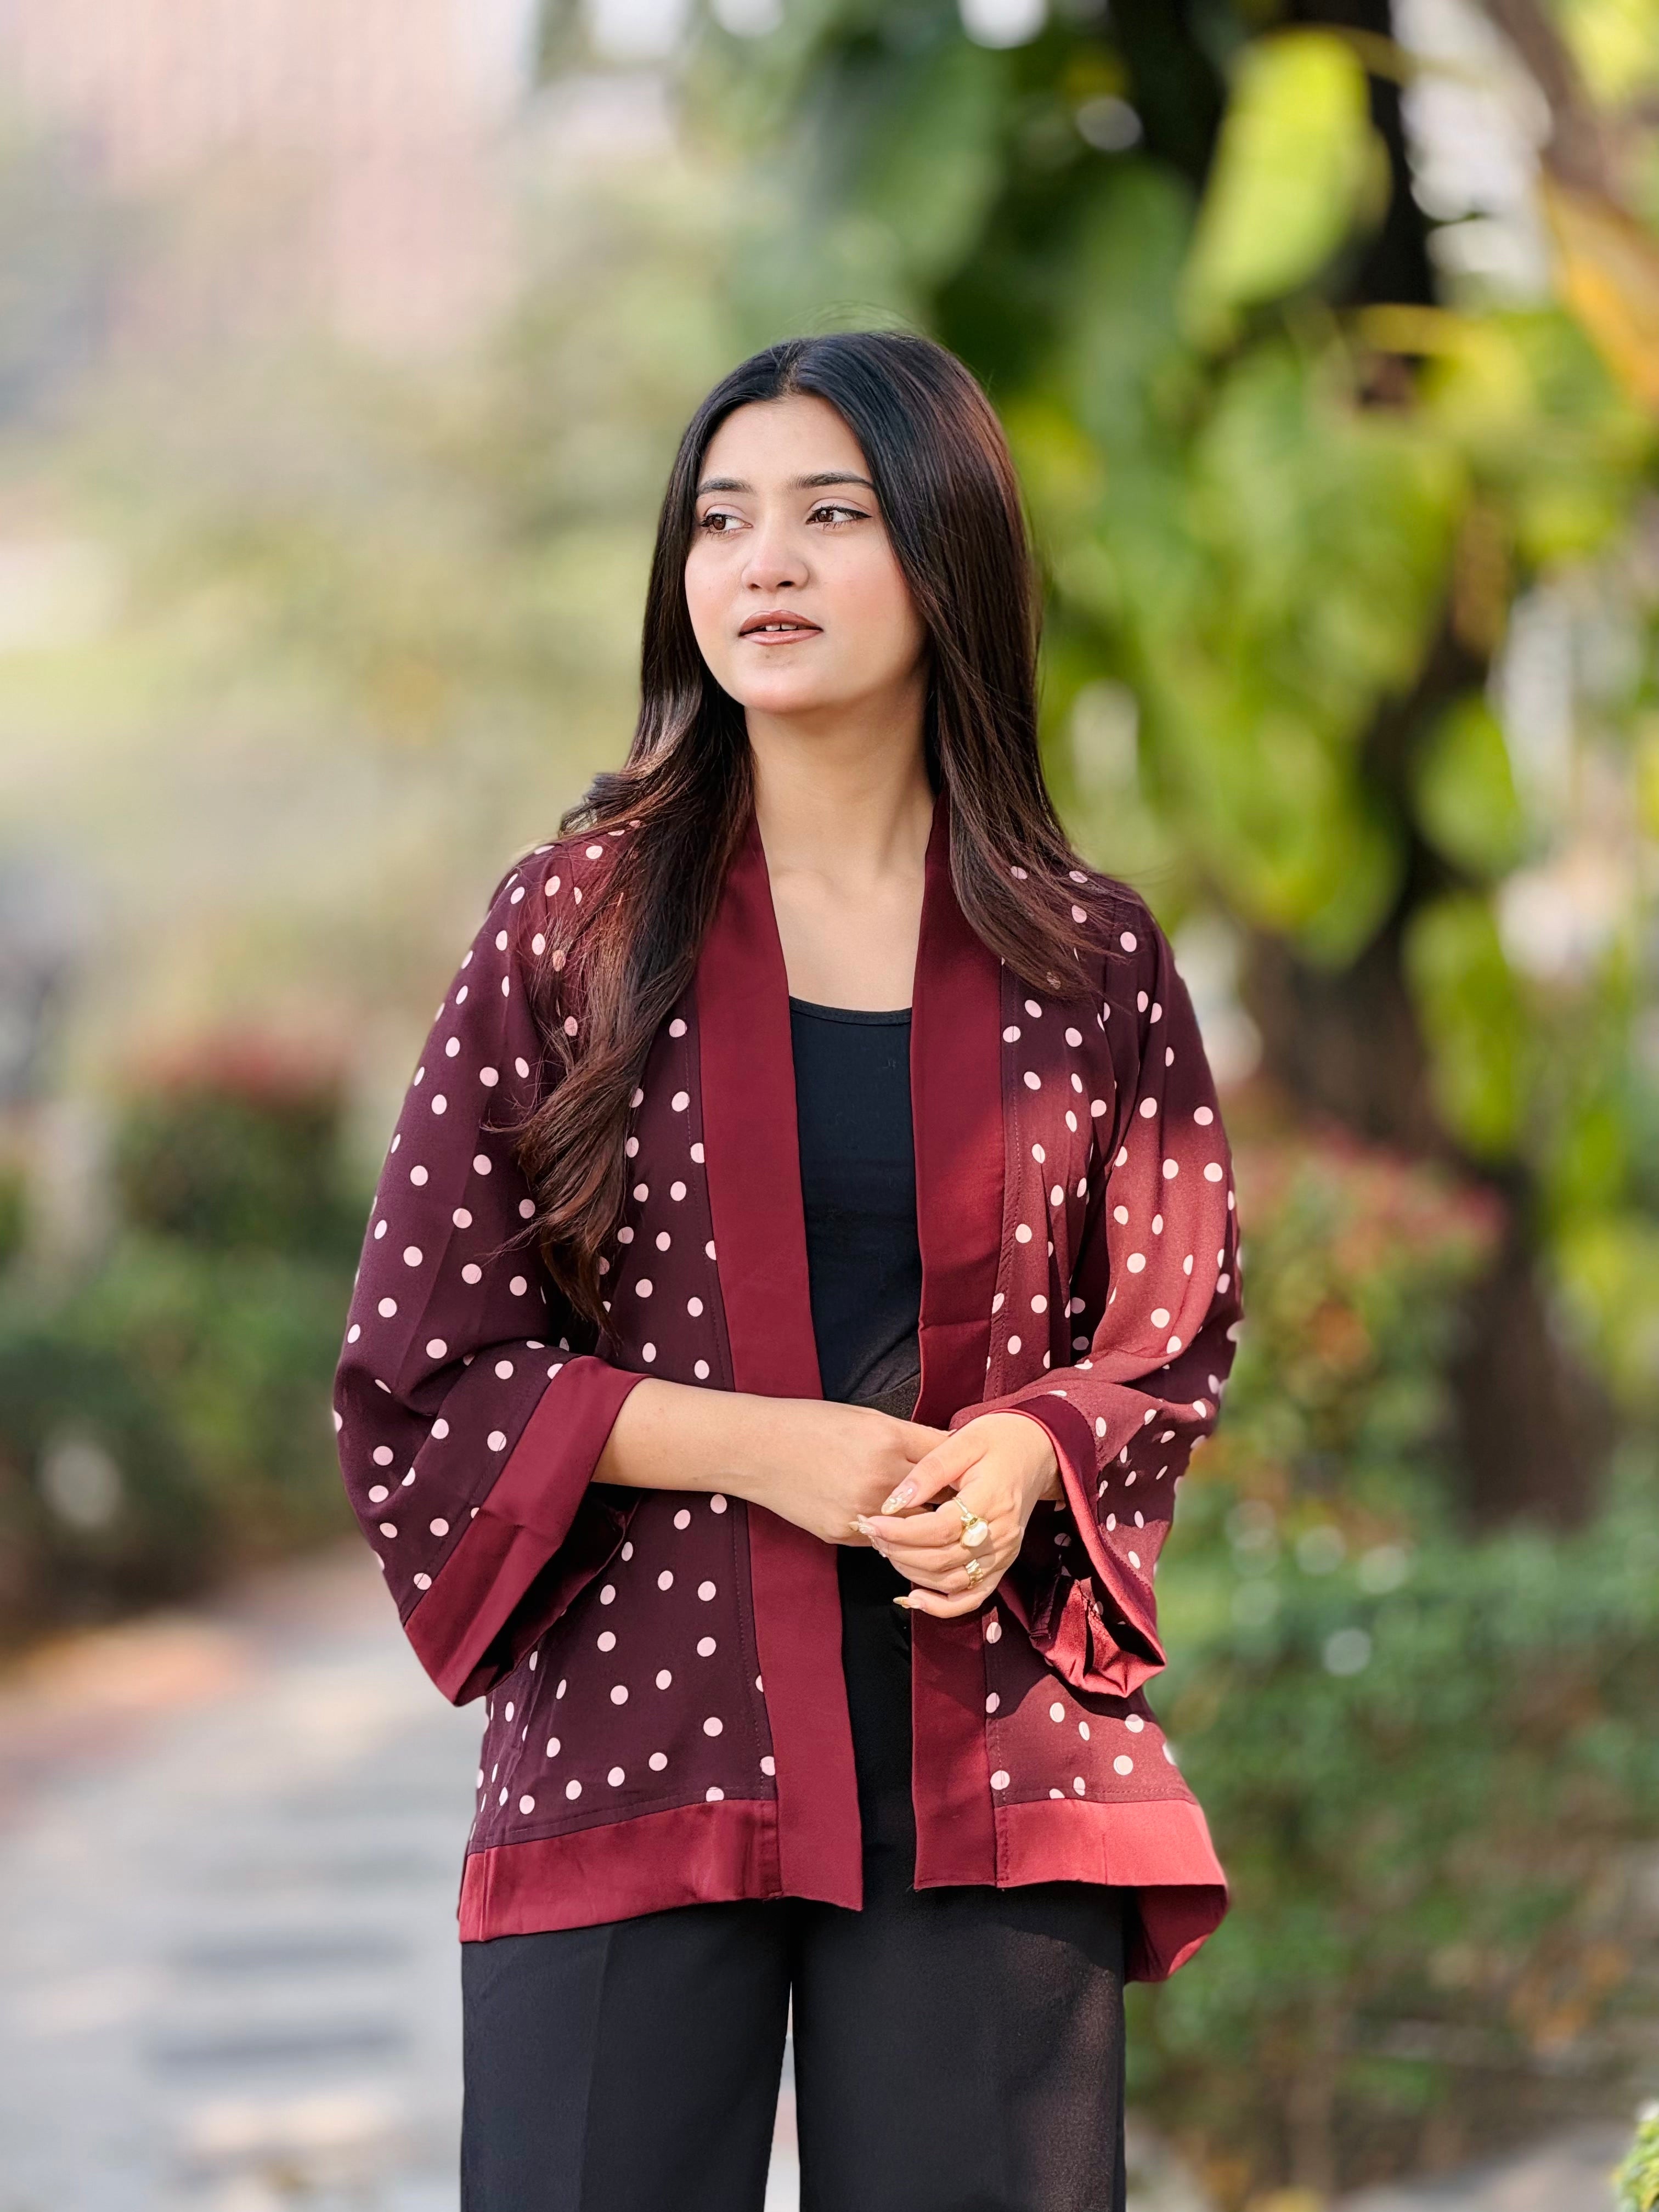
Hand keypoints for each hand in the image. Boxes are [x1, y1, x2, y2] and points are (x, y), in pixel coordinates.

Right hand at [741, 1398, 949, 1546]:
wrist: (756, 1449)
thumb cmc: (810, 1424)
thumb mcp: (865, 1417)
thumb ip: (908, 1436)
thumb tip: (947, 1451)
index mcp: (889, 1440)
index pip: (946, 1461)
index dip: (962, 1470)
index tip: (974, 1475)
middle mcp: (881, 1477)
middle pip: (938, 1500)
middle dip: (951, 1503)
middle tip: (964, 1505)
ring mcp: (862, 1510)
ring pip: (914, 1528)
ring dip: (923, 1525)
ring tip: (932, 1523)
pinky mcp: (843, 1534)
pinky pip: (881, 1540)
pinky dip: (889, 1534)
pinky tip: (887, 1525)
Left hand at [853, 1411, 1062, 1617]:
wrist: (1038, 1450)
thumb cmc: (999, 1440)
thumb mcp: (963, 1441)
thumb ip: (929, 1471)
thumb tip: (895, 1501)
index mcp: (991, 1499)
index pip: (940, 1528)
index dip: (902, 1531)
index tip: (872, 1521)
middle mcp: (1001, 1534)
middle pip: (943, 1559)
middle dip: (900, 1550)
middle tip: (872, 1533)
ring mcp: (1004, 1554)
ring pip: (953, 1582)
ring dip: (913, 1574)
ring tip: (886, 1550)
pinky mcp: (1002, 1564)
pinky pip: (973, 1597)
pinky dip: (942, 1606)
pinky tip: (915, 1597)